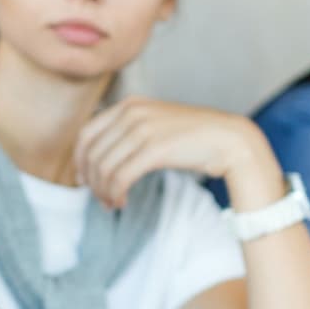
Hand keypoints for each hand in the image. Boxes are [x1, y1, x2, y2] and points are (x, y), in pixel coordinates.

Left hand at [73, 97, 286, 210]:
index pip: (86, 133)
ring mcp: (142, 129)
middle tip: (100, 198)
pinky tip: (122, 202)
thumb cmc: (192, 139)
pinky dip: (115, 193)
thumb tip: (100, 160)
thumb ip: (128, 135)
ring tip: (112, 203)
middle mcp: (131, 113)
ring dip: (103, 191)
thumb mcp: (155, 126)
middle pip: (92, 153)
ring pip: (104, 167)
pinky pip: (120, 176)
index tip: (84, 180)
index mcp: (129, 105)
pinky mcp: (154, 149)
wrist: (229, 140)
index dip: (80, 160)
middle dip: (91, 180)